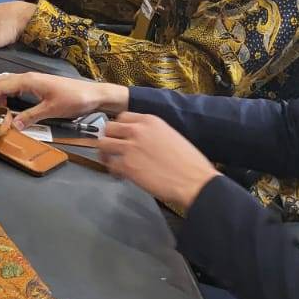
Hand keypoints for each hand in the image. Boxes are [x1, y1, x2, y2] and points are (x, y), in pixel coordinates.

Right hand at [0, 72, 127, 129]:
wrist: (94, 94)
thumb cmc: (75, 99)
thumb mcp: (51, 110)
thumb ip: (30, 117)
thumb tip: (13, 125)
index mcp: (29, 81)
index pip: (0, 86)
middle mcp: (29, 77)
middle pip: (0, 81)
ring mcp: (34, 80)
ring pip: (8, 82)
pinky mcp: (39, 84)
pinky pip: (16, 86)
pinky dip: (8, 93)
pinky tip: (10, 104)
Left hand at [98, 113, 219, 210]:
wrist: (195, 181)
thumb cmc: (190, 162)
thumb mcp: (170, 135)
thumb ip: (152, 132)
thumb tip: (142, 138)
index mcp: (149, 120)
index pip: (122, 117)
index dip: (120, 127)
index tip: (121, 135)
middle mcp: (136, 130)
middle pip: (109, 128)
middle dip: (110, 138)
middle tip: (114, 148)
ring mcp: (130, 148)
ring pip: (103, 145)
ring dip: (107, 154)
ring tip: (113, 161)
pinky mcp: (127, 166)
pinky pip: (110, 165)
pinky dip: (113, 170)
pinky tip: (121, 174)